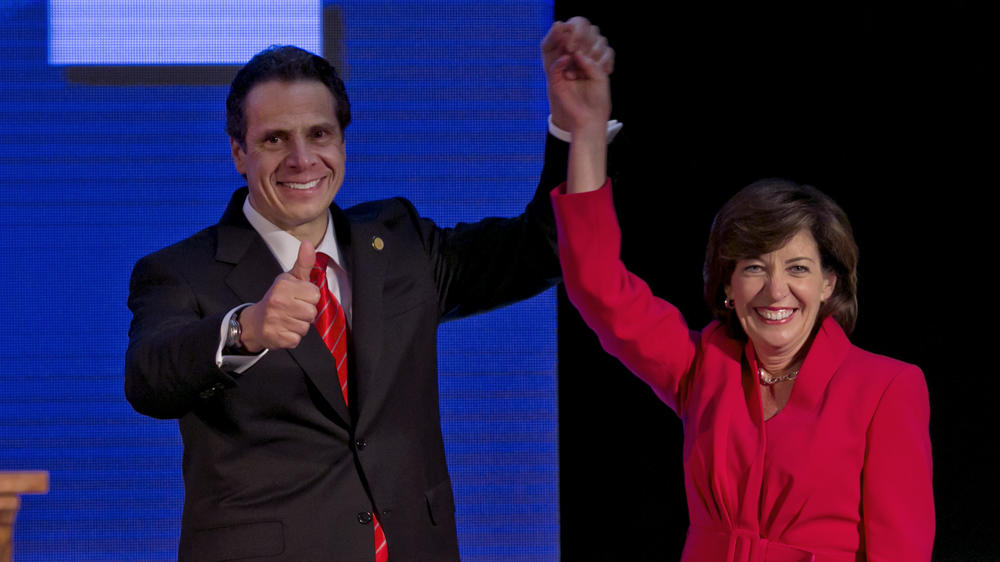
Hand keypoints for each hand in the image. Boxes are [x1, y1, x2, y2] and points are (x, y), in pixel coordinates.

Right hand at [239, 241, 320, 351]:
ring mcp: (276, 321)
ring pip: (306, 327)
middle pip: (312, 312)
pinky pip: (297, 339)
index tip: (299, 297)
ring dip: (300, 325)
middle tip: (293, 309)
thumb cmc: (277, 298)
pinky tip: (284, 329)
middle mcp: (278, 302)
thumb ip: (303, 263)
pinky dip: (293, 337)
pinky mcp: (277, 337)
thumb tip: (309, 243)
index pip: (315, 294)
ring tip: (289, 319)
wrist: (255, 322)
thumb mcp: (289, 278)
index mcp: (283, 286)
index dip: (309, 297)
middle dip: (306, 312)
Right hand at [541, 16, 613, 132]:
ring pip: (562, 56)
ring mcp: (565, 74)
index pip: (583, 49)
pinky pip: (554, 69)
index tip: (589, 40)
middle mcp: (574, 68)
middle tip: (577, 39)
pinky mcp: (556, 83)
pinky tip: (567, 58)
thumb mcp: (600, 78)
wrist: (591, 119)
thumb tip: (578, 52)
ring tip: (572, 46)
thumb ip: (591, 64)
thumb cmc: (598, 100)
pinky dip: (559, 62)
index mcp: (586, 66)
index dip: (585, 42)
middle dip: (574, 44)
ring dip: (566, 49)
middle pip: (571, 50)